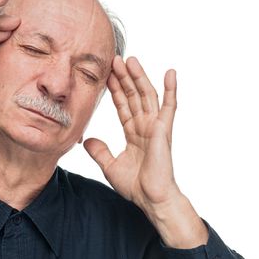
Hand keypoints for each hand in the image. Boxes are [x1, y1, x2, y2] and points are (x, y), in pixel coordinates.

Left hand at [84, 55, 207, 247]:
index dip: (114, 89)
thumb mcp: (110, 165)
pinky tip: (170, 72)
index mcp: (134, 132)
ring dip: (139, 77)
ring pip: (147, 95)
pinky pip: (169, 106)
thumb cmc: (136, 185)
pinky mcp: (165, 130)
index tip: (105, 74)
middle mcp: (145, 125)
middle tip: (115, 59)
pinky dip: (171, 89)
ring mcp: (156, 126)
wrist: (151, 199)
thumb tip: (87, 140)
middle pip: (133, 95)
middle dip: (124, 77)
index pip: (123, 105)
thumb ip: (99, 151)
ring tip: (131, 60)